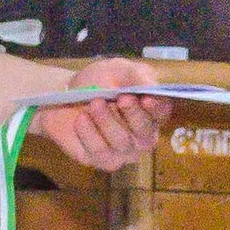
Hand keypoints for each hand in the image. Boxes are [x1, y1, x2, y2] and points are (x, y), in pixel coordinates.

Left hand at [30, 64, 168, 172]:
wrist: (67, 94)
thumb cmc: (99, 81)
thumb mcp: (118, 69)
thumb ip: (137, 75)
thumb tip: (153, 85)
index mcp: (151, 113)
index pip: (162, 115)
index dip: (156, 109)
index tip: (146, 98)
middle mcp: (142, 137)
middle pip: (145, 133)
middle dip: (133, 115)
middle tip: (120, 98)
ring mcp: (123, 152)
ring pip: (122, 143)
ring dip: (107, 121)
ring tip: (93, 103)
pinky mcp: (101, 160)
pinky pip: (100, 152)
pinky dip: (89, 134)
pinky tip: (81, 119)